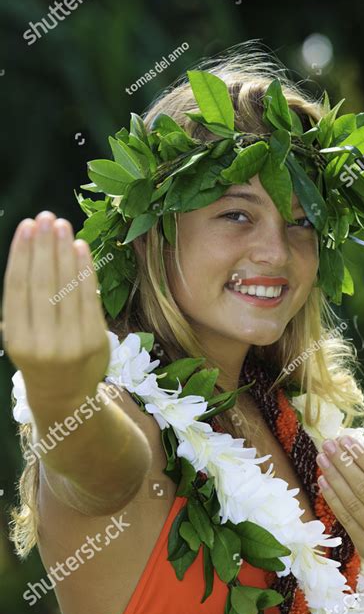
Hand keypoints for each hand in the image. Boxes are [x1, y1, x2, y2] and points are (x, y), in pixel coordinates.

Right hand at [3, 211, 110, 406]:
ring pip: (67, 288)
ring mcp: (71, 343)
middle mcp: (43, 343)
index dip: (22, 254)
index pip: (18, 289)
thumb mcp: (21, 336)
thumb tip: (38, 248)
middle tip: (46, 216)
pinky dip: (85, 271)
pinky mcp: (96, 341)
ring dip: (65, 252)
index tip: (26, 226)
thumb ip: (25, 303)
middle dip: (44, 246)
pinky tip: (80, 248)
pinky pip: (89, 298)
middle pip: (43, 284)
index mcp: (17, 341)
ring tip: (62, 225)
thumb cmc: (39, 356)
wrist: (66, 397)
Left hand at [316, 436, 363, 568]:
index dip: (362, 457)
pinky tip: (324, 481)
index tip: (345, 440)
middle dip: (343, 464)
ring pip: (352, 504)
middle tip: (328, 445)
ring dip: (334, 478)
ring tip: (322, 459)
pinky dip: (332, 498)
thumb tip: (348, 450)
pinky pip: (345, 519)